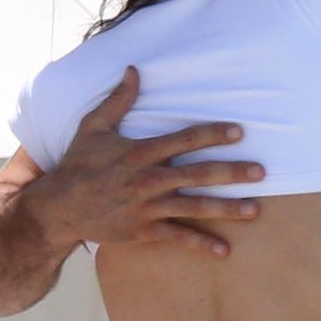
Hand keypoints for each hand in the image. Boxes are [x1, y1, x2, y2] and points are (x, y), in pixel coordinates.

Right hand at [33, 67, 264, 255]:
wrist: (59, 207)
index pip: (184, 139)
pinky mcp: (143, 231)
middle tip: (262, 171)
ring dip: (226, 209)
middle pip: (198, 174)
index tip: (239, 132)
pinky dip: (201, 244)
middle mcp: (147, 179)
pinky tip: (225, 250)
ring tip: (255, 210)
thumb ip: (117, 100)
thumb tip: (134, 70)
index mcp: (140, 152)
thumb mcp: (93, 127)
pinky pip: (178, 237)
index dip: (212, 134)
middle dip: (232, 172)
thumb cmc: (78, 164)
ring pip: (194, 207)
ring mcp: (147, 207)